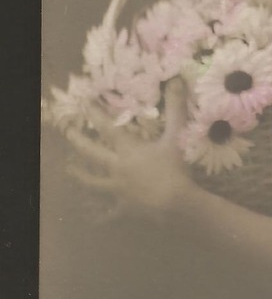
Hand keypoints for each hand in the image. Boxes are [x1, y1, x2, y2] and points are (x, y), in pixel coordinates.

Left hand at [65, 79, 195, 219]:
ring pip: (93, 181)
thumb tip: (176, 81)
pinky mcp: (122, 207)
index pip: (107, 127)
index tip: (85, 102)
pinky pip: (108, 212)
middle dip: (78, 141)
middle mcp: (117, 167)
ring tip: (70, 169)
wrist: (175, 204)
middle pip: (92, 153)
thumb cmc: (174, 169)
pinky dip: (101, 214)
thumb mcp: (176, 136)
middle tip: (67, 131)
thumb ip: (175, 109)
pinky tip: (94, 216)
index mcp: (128, 149)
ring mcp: (117, 189)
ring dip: (80, 174)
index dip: (95, 113)